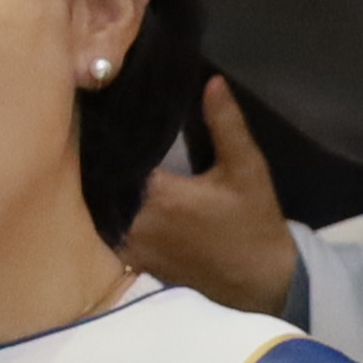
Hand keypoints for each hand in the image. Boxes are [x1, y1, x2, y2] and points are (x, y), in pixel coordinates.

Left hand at [119, 83, 304, 315]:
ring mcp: (132, 244)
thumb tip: (212, 82)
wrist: (259, 280)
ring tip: (106, 157)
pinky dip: (111, 209)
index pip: (118, 156)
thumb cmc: (253, 222)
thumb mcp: (247, 169)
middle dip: (105, 156)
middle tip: (104, 128)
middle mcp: (137, 221)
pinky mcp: (134, 258)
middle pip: (104, 180)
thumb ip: (226, 125)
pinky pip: (110, 226)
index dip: (113, 135)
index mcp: (161, 195)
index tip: (109, 111)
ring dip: (105, 184)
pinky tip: (117, 194)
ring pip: (103, 204)